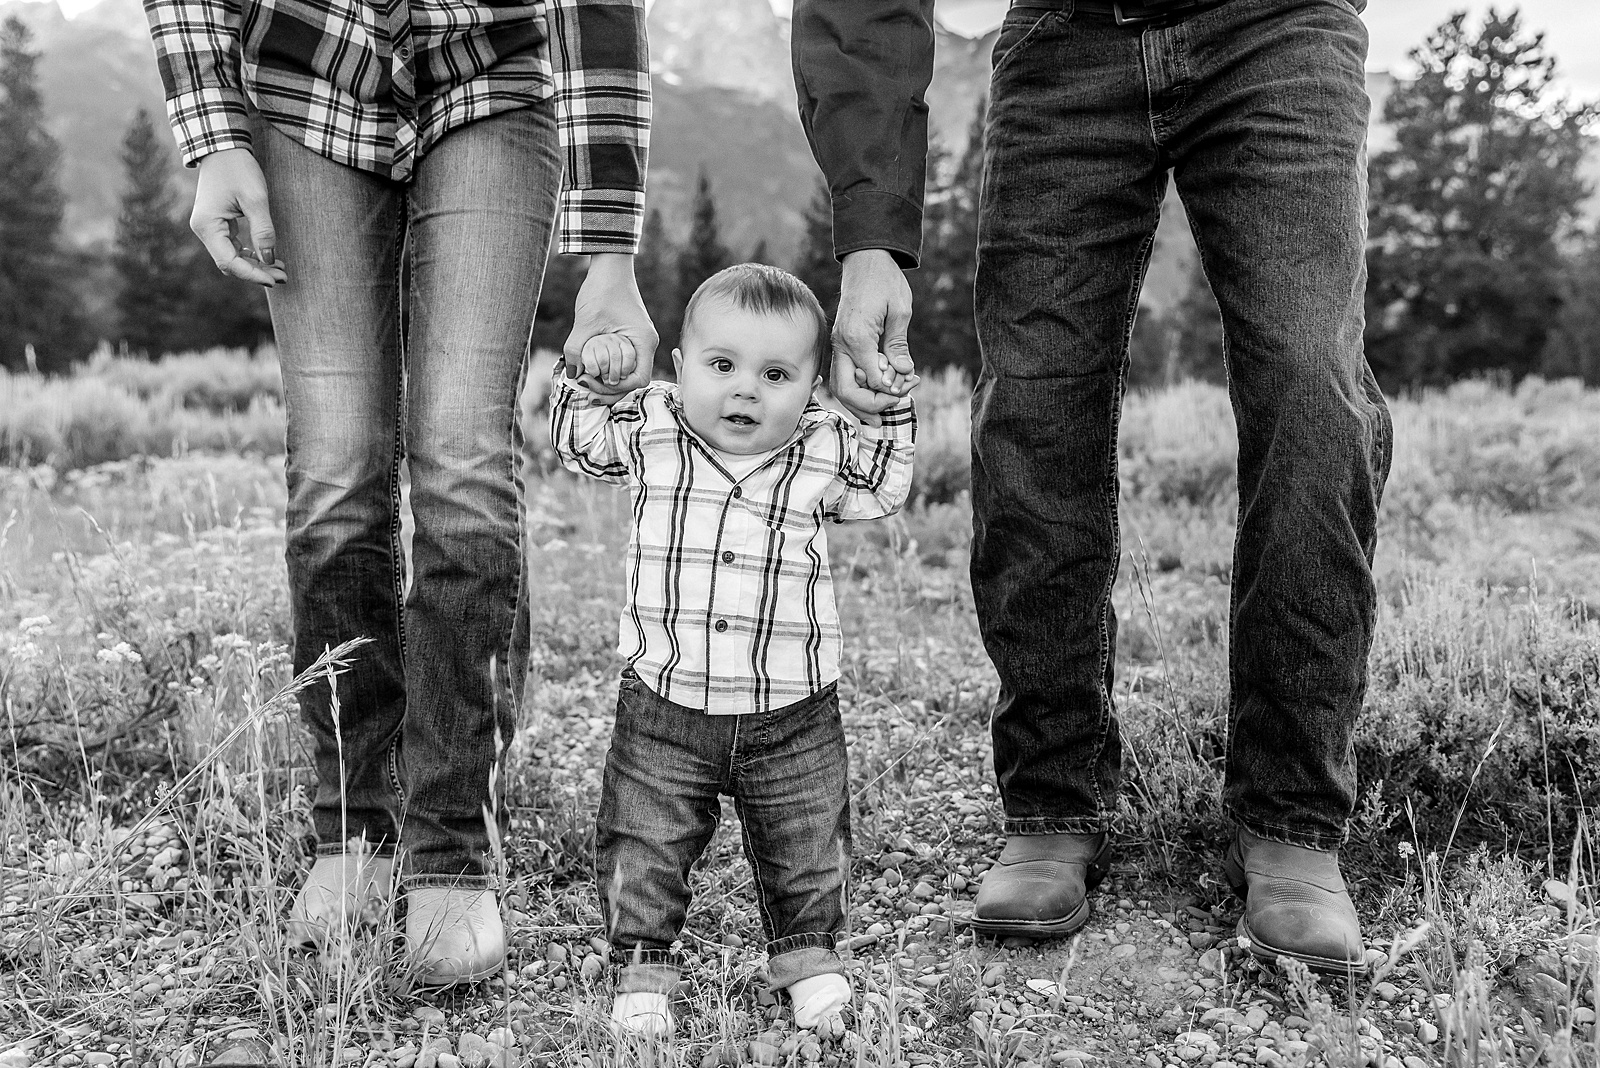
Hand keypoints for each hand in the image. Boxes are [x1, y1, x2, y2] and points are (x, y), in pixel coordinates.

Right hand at [191, 148, 287, 286]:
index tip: (275, 279)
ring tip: (280, 269)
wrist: (223, 147)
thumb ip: (263, 230)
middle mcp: (204, 229)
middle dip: (256, 272)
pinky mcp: (217, 223)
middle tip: (283, 276)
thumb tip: (268, 258)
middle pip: (230, 263)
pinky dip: (250, 254)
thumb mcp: (255, 199)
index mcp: (207, 225)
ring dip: (255, 265)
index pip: (229, 262)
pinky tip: (268, 257)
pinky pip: (233, 246)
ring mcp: (209, 227)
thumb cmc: (238, 169)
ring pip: (232, 257)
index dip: (253, 274)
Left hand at [564, 253, 657, 394]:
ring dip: (607, 379)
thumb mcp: (585, 322)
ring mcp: (638, 341)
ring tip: (586, 379)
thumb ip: (576, 350)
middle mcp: (645, 344)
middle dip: (610, 388)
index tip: (593, 383)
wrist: (610, 265)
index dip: (616, 388)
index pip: (639, 380)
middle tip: (586, 387)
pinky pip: (622, 360)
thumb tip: (572, 375)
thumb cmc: (602, 289)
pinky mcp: (629, 337)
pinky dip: (607, 367)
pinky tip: (590, 368)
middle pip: (632, 380)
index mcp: (643, 342)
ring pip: (626, 371)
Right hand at [831, 249, 914, 413]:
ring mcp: (838, 345)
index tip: (910, 384)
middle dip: (869, 406)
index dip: (891, 389)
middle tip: (891, 410)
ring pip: (840, 387)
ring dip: (859, 404)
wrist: (865, 261)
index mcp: (857, 337)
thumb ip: (898, 345)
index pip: (871, 379)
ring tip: (879, 418)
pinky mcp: (841, 344)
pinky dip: (856, 391)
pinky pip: (843, 376)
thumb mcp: (899, 311)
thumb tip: (902, 374)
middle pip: (846, 391)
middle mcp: (842, 344)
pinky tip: (872, 397)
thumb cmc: (885, 281)